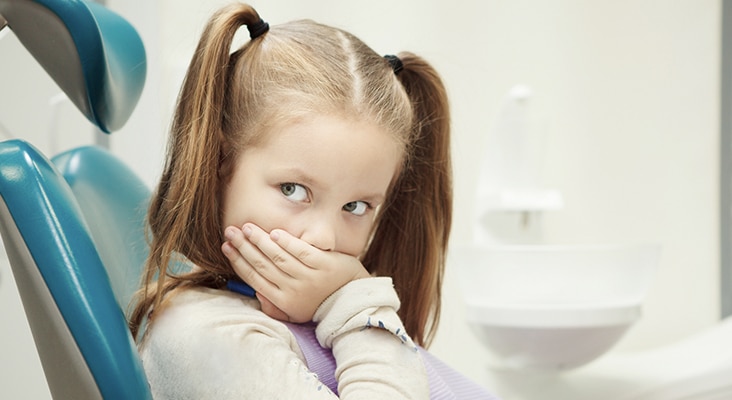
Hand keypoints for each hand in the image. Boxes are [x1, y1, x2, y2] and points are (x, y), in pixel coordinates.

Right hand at [222, 223, 369, 322]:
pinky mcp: (324, 265)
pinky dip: (287, 242)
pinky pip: (302, 252)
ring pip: (279, 257)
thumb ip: (274, 305)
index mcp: (282, 300)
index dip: (238, 261)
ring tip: (247, 228)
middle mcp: (293, 289)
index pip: (254, 278)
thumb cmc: (320, 303)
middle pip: (262, 264)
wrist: (352, 300)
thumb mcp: (294, 312)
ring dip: (260, 241)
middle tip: (230, 232)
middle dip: (243, 247)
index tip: (226, 247)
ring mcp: (309, 276)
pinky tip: (274, 233)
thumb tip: (255, 293)